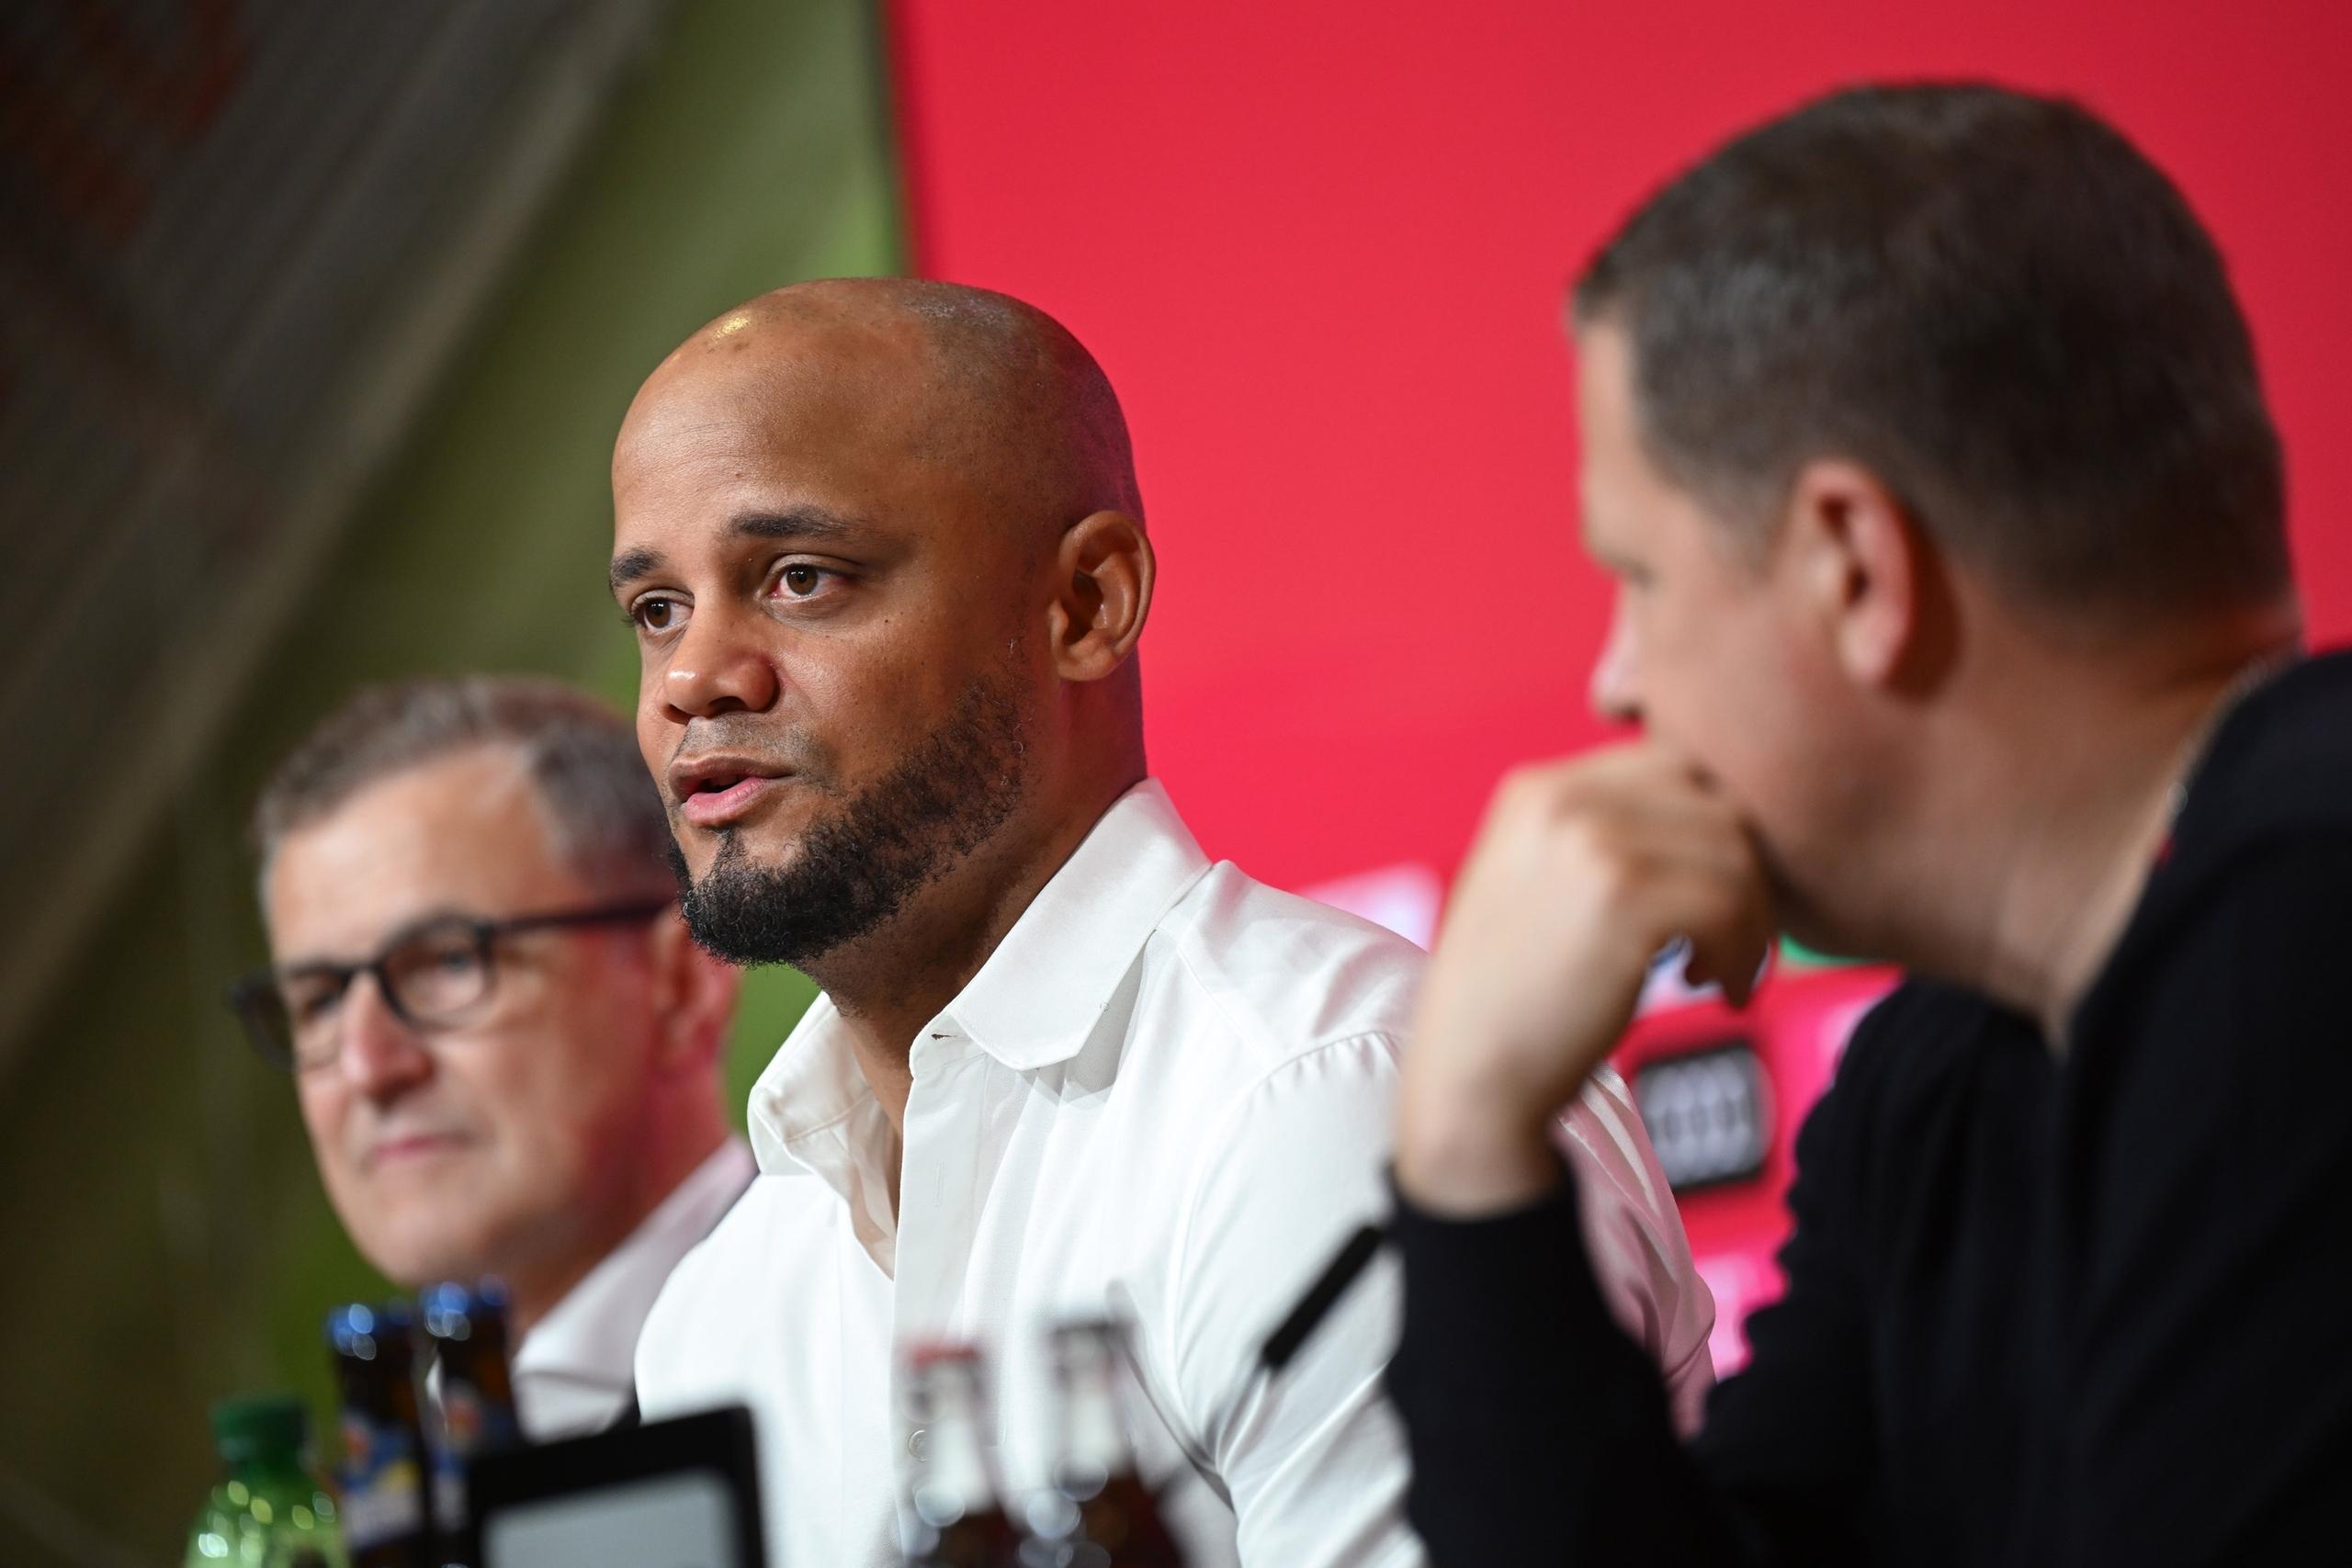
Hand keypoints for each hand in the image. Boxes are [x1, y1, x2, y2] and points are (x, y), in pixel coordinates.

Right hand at [1396, 742, 1776, 1213]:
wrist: (1470, 1077)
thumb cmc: (1512, 999)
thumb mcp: (1533, 883)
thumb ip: (1596, 837)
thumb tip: (1713, 820)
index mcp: (1537, 788)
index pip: (1672, 767)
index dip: (1709, 833)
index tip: (1707, 899)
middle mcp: (1562, 797)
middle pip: (1714, 805)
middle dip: (1741, 877)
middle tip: (1729, 944)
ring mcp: (1592, 842)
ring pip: (1733, 856)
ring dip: (1749, 921)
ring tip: (1721, 973)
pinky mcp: (1624, 898)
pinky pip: (1730, 904)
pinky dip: (1742, 952)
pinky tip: (1716, 991)